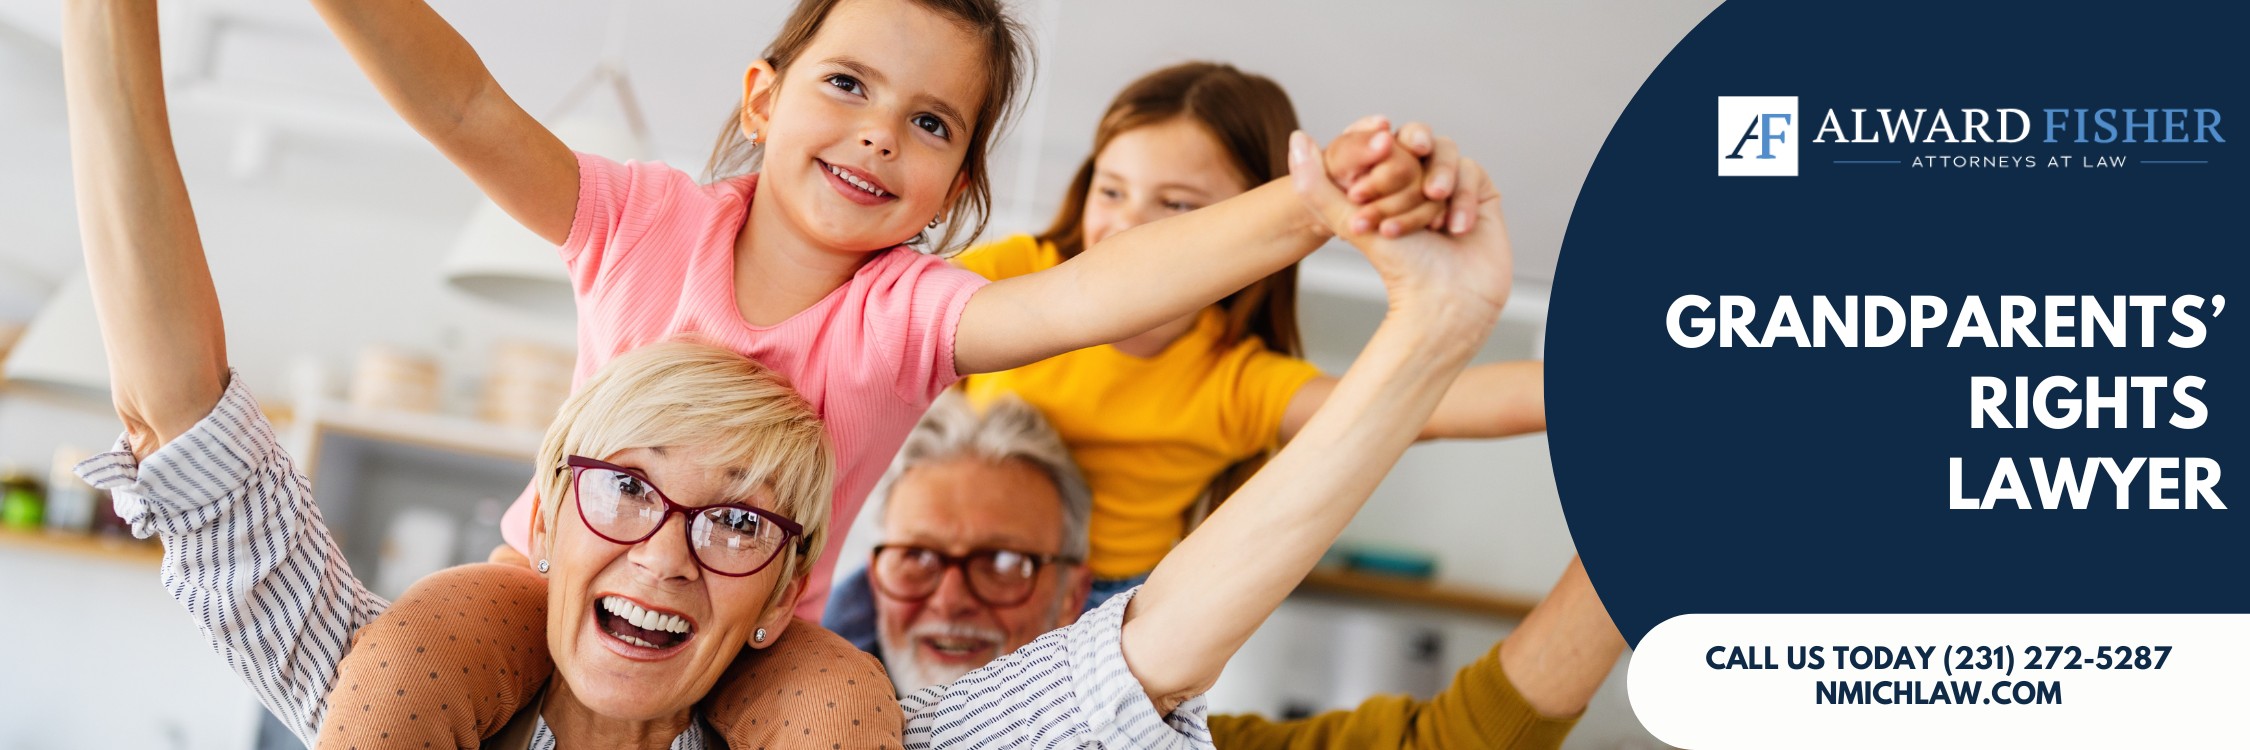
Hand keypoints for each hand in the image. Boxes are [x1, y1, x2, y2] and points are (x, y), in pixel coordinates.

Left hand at [1291, 131, 1512, 323]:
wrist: (1444, 301)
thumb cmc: (1398, 267)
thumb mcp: (1349, 221)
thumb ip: (1315, 184)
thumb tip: (1297, 138)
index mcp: (1386, 182)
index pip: (1385, 144)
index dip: (1380, 155)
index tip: (1374, 175)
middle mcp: (1418, 180)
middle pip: (1417, 146)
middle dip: (1410, 174)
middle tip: (1411, 191)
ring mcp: (1451, 186)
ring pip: (1445, 156)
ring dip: (1437, 181)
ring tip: (1434, 214)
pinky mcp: (1481, 194)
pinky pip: (1472, 173)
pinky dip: (1461, 197)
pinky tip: (1454, 229)